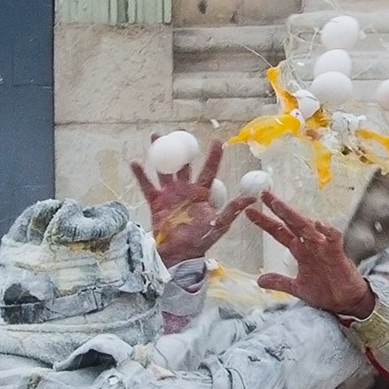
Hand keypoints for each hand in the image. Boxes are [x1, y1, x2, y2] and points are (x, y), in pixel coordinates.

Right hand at [130, 137, 255, 266]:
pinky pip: (147, 185)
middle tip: (178, 133)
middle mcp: (185, 190)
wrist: (180, 254)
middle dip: (181, 148)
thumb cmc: (201, 240)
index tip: (217, 140)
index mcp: (202, 193)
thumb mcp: (220, 225)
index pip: (209, 169)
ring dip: (159, 154)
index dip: (214, 156)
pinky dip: (141, 174)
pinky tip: (135, 162)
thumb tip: (253, 197)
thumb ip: (233, 209)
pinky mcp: (156, 202)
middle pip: (184, 164)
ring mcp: (170, 194)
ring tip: (155, 138)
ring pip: (164, 169)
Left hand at [246, 191, 375, 318]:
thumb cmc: (326, 292)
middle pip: (291, 223)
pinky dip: (326, 230)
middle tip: (264, 194)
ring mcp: (324, 247)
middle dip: (278, 208)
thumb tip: (260, 280)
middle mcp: (310, 245)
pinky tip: (317, 223)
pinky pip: (333, 238)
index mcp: (300, 251)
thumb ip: (279, 282)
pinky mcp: (337, 254)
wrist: (346, 302)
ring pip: (307, 227)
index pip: (280, 232)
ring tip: (279, 205)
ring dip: (293, 215)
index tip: (251, 212)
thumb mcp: (297, 288)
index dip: (265, 222)